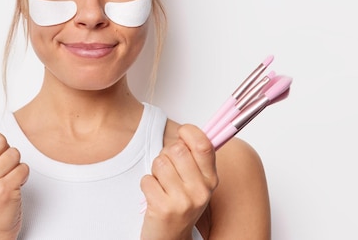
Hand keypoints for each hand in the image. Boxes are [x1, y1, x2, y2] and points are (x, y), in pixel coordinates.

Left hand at [140, 124, 217, 239]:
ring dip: (155, 171)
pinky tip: (154, 196)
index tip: (182, 134)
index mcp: (211, 179)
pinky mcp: (164, 208)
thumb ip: (193, 156)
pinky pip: (146, 179)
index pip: (203, 144)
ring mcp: (183, 201)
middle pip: (176, 150)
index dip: (189, 132)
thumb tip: (186, 130)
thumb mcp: (195, 180)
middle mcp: (201, 190)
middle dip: (166, 155)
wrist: (171, 237)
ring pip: (159, 163)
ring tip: (162, 185)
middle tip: (168, 171)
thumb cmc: (180, 201)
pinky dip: (146, 185)